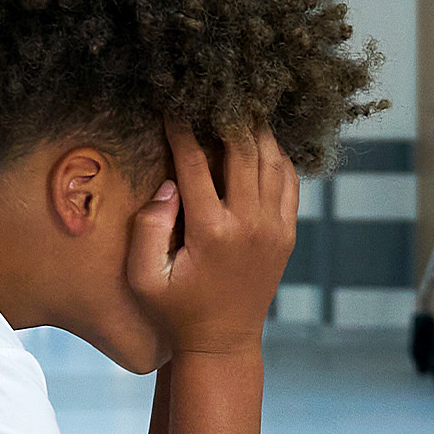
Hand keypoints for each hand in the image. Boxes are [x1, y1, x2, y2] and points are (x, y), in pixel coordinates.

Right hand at [126, 121, 299, 356]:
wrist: (222, 343)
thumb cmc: (175, 311)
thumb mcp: (144, 279)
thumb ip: (148, 229)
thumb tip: (168, 186)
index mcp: (212, 231)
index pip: (195, 162)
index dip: (182, 129)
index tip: (172, 104)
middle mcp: (250, 224)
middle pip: (243, 149)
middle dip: (227, 115)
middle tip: (213, 90)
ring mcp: (275, 227)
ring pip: (272, 158)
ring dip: (255, 129)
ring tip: (238, 105)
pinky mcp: (287, 232)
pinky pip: (289, 179)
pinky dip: (276, 154)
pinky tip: (259, 140)